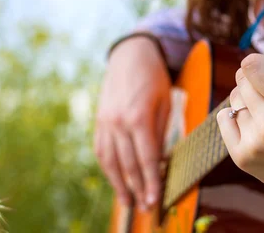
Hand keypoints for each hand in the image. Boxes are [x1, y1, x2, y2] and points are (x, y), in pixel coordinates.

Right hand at [94, 36, 170, 209]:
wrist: (130, 54)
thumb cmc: (154, 77)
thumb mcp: (165, 101)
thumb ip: (160, 131)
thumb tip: (159, 160)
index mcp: (137, 117)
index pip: (146, 158)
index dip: (151, 182)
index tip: (156, 200)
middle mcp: (117, 122)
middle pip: (127, 164)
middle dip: (137, 189)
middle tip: (146, 208)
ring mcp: (105, 122)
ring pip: (110, 161)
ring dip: (119, 184)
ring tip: (128, 203)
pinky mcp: (99, 121)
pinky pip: (101, 150)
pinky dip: (108, 168)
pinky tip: (115, 179)